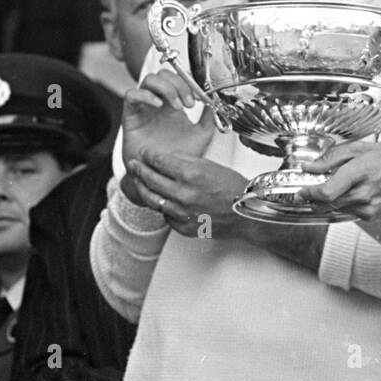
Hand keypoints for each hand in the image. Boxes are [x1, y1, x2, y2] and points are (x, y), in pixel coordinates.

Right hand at [121, 69, 216, 168]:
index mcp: (174, 104)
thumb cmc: (176, 157)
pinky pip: (131, 95)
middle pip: (164, 74)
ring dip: (166, 87)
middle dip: (179, 84)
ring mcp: (144, 107)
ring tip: (176, 106)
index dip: (189, 83)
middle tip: (188, 103)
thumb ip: (209, 119)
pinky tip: (158, 105)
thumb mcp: (201, 136)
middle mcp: (158, 102)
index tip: (199, 97)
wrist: (161, 175)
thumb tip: (215, 102)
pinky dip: (145, 95)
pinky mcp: (130, 116)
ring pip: (149, 80)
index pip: (178, 79)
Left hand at [126, 151, 251, 238]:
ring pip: (152, 199)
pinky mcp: (183, 227)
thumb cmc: (233, 188)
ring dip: (142, 188)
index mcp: (191, 175)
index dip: (149, 156)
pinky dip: (161, 205)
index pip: (159, 161)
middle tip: (134, 165)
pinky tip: (159, 198)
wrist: (246, 212)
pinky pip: (165, 215)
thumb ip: (184, 161)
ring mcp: (182, 213)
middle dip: (139, 170)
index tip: (145, 154)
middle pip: (151, 180)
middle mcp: (184, 194)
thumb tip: (166, 158)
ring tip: (138, 181)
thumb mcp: (209, 165)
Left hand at [300, 141, 380, 220]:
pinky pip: (349, 213)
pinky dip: (345, 204)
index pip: (327, 192)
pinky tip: (352, 193)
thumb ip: (331, 158)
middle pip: (328, 204)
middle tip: (310, 191)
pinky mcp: (373, 215)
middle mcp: (364, 193)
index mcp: (360, 172)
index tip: (302, 190)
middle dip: (314, 199)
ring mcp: (370, 207)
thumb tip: (310, 167)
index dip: (310, 193)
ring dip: (329, 201)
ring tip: (336, 188)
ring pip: (337, 209)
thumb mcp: (358, 148)